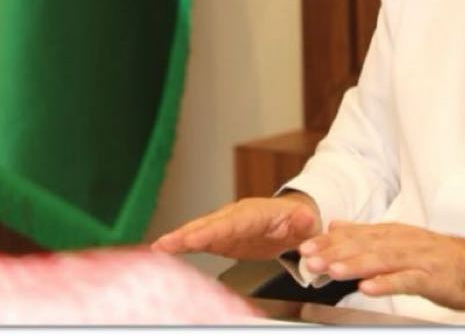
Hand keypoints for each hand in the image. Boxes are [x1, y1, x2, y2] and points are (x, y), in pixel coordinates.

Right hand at [150, 192, 321, 259]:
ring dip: (179, 240)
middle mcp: (235, 216)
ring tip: (158, 248)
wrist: (294, 222)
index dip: (212, 231)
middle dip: (186, 235)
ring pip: (199, 232)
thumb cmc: (299, 221)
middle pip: (208, 225)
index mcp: (255, 213)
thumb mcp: (306, 222)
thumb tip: (305, 217)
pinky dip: (182, 245)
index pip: (231, 223)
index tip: (194, 240)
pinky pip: (200, 241)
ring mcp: (226, 226)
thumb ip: (303, 221)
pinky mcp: (221, 238)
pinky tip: (165, 251)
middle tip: (164, 244)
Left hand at [298, 221, 464, 310]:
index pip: (356, 235)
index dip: (329, 241)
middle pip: (365, 245)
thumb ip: (368, 233)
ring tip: (332, 269)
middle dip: (335, 252)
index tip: (304, 246)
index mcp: (393, 233)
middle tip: (309, 258)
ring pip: (382, 260)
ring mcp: (418, 258)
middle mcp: (403, 242)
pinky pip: (407, 280)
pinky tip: (368, 287)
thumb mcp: (400, 239)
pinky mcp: (432, 276)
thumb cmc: (438, 257)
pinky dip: (387, 282)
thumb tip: (336, 225)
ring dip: (355, 264)